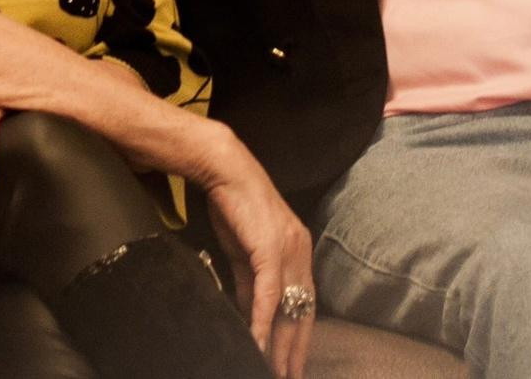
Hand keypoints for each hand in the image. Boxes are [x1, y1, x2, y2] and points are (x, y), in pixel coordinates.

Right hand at [202, 136, 313, 378]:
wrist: (226, 171)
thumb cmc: (234, 207)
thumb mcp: (245, 252)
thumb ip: (250, 283)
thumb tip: (249, 313)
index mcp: (299, 252)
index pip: (304, 303)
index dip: (299, 336)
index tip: (292, 363)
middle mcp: (301, 252)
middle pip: (302, 311)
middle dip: (295, 349)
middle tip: (288, 377)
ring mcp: (289, 250)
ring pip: (288, 307)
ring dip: (280, 343)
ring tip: (274, 369)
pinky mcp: (271, 248)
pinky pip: (268, 294)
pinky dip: (262, 320)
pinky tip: (257, 341)